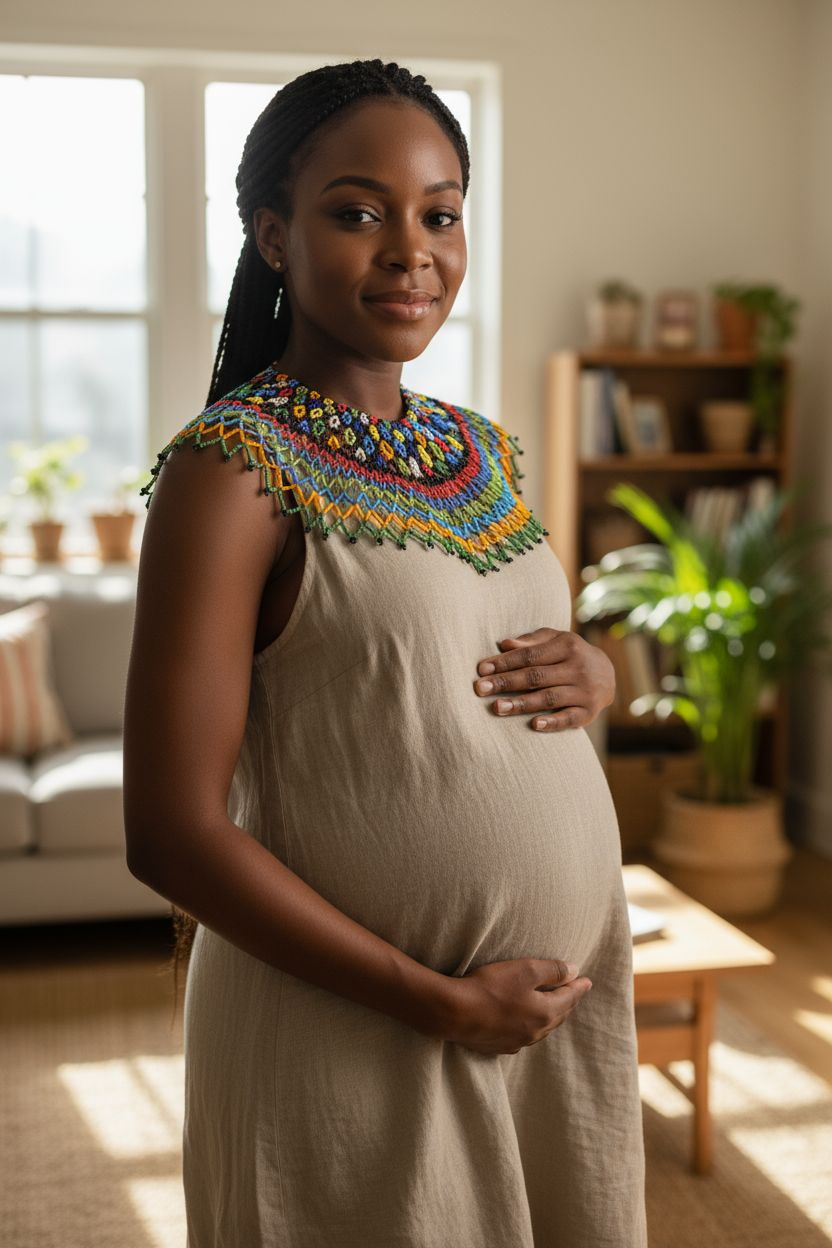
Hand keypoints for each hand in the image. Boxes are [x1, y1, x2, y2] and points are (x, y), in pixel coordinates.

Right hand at [436, 958, 592, 1054]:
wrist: (455, 1013)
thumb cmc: (491, 987)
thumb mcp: (525, 970)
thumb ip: (552, 970)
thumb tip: (575, 971)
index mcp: (545, 1012)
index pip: (569, 998)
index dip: (579, 987)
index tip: (587, 981)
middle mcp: (535, 1032)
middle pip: (558, 1015)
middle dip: (567, 1002)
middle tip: (573, 992)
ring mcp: (517, 1042)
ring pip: (541, 1028)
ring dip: (550, 1016)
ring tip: (553, 1007)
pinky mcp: (499, 1046)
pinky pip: (523, 1037)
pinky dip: (530, 1027)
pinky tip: (525, 1025)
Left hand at [473, 627, 614, 730]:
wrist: (609, 674)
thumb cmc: (570, 654)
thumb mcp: (556, 641)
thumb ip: (531, 641)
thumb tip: (505, 643)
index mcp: (567, 646)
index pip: (530, 655)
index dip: (504, 662)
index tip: (481, 669)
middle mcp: (578, 668)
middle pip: (536, 676)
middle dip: (506, 682)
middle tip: (480, 689)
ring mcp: (585, 691)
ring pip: (548, 698)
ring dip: (522, 704)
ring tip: (497, 707)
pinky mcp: (590, 712)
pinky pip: (570, 719)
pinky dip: (553, 723)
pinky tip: (534, 725)